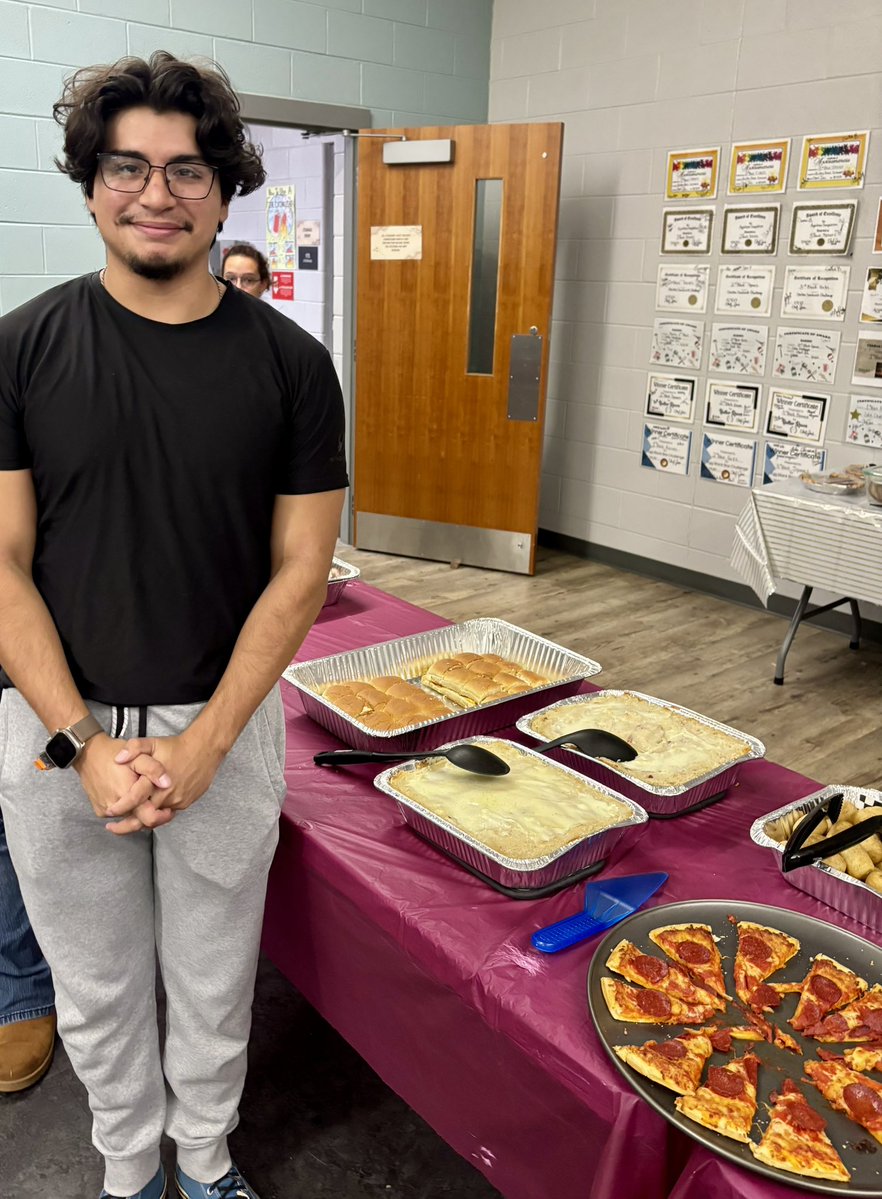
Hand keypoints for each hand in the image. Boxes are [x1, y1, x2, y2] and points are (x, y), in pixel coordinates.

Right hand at [73, 734, 174, 833]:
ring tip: (142, 797)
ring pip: (128, 818)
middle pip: (139, 821)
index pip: (149, 818)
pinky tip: (128, 796)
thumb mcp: (139, 756)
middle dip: (150, 814)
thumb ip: (154, 769)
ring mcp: (106, 811)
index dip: (162, 816)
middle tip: (158, 805)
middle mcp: (116, 809)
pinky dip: (125, 809)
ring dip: (137, 811)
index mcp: (128, 796)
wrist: (88, 754)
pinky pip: (118, 815)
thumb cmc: (114, 753)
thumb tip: (167, 784)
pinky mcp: (99, 811)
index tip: (168, 810)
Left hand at [104, 730, 224, 834]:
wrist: (205, 749)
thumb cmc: (177, 746)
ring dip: (143, 820)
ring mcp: (178, 801)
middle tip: (113, 827)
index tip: (109, 812)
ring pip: (157, 818)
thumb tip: (117, 759)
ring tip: (130, 820)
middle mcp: (167, 795)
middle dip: (127, 825)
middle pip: (144, 817)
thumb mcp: (153, 742)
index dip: (120, 809)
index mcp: (155, 781)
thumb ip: (133, 748)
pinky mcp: (186, 803)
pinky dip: (158, 813)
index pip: (133, 801)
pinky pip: (168, 813)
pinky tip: (151, 808)